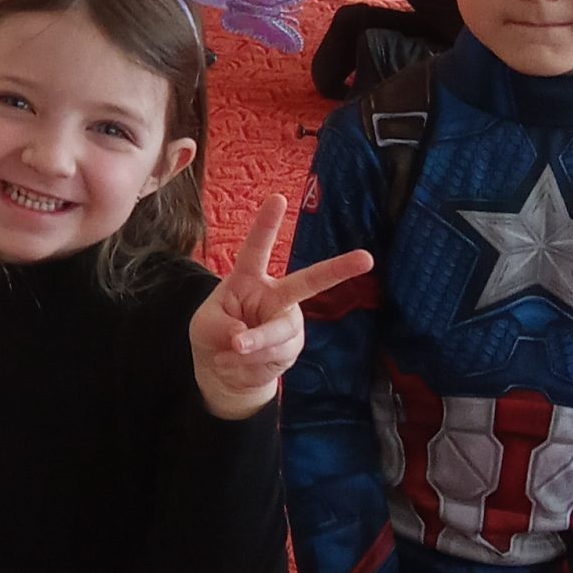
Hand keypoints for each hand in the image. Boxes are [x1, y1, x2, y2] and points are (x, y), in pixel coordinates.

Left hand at [190, 194, 373, 419]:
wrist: (225, 374)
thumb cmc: (213, 336)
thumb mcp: (205, 325)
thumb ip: (222, 324)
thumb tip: (246, 337)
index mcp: (249, 279)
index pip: (257, 249)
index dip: (267, 225)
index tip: (278, 198)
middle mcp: (276, 296)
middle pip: (310, 282)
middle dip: (339, 270)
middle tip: (367, 258)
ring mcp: (289, 323)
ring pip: (278, 333)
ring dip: (250, 347)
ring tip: (227, 353)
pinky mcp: (293, 348)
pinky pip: (273, 357)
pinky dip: (246, 365)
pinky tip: (234, 364)